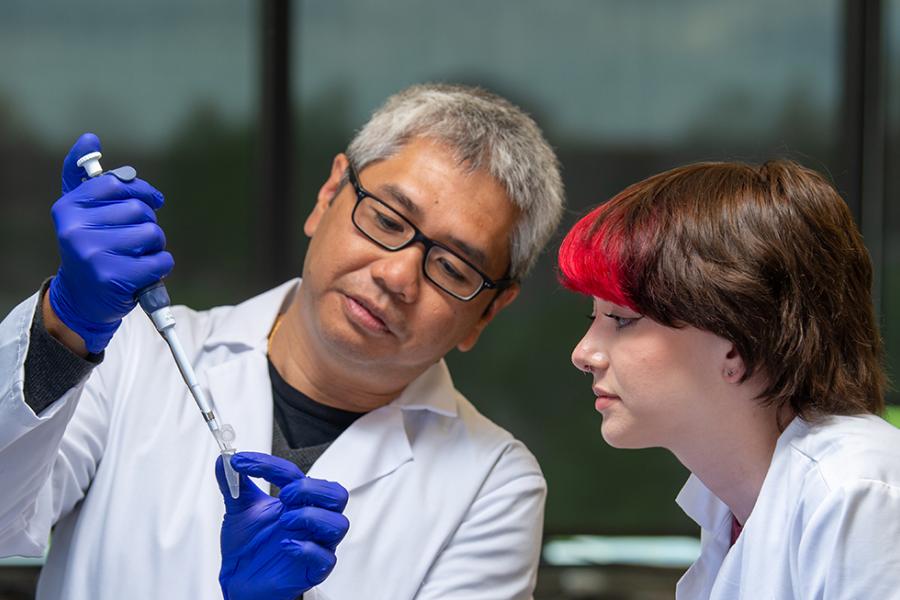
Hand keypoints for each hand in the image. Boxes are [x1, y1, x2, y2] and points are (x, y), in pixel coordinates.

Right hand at [47, 133, 173, 352]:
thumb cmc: (91, 247)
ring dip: (155, 246)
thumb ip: (84, 176)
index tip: (151, 201)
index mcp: (68, 208)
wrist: (83, 298)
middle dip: (147, 223)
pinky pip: (161, 260)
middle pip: (140, 209)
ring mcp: (93, 255)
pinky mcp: (114, 278)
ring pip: (152, 233)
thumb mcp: (81, 212)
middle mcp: (75, 230)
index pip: (118, 183)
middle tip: (134, 240)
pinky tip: (145, 272)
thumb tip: (89, 138)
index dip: (142, 191)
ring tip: (137, 256)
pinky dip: (161, 266)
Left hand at [216, 452, 349, 599]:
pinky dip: (307, 549)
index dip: (269, 465)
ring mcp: (315, 544)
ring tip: (285, 521)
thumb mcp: (238, 512)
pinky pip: (326, 558)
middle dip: (311, 489)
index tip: (242, 463)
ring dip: (312, 517)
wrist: (241, 583)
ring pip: (338, 524)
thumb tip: (222, 461)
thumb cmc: (249, 548)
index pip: (294, 475)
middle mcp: (310, 520)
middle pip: (335, 494)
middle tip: (285, 494)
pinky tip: (286, 545)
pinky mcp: (314, 569)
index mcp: (296, 502)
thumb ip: (234, 485)